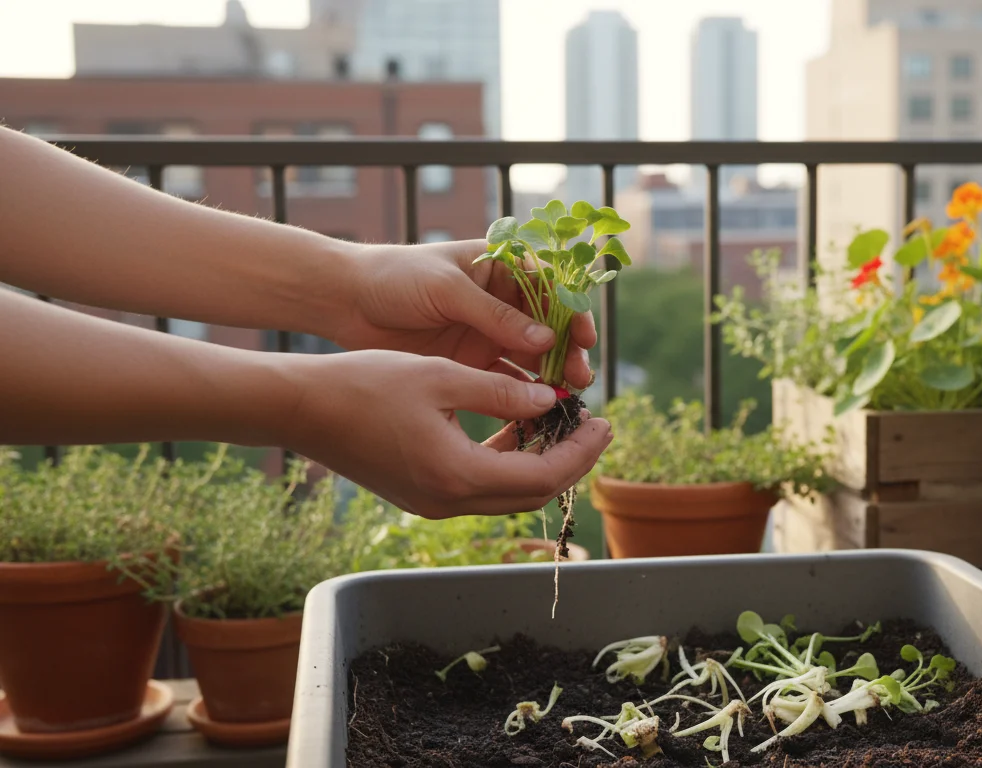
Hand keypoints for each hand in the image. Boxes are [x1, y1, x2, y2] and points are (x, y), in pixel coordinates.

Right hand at [280, 350, 611, 517]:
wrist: (300, 408)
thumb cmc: (365, 384)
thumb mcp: (442, 377)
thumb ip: (501, 392)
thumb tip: (550, 400)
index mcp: (458, 476)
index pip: (543, 476)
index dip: (581, 451)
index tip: (604, 421)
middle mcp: (449, 501)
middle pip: (531, 493)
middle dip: (570, 460)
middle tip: (595, 424)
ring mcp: (433, 503)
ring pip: (507, 493)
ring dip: (539, 460)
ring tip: (561, 420)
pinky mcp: (421, 493)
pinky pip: (480, 486)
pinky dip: (506, 461)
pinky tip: (516, 426)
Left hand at [332, 240, 596, 389]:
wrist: (345, 301)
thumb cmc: (395, 277)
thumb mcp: (447, 288)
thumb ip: (494, 315)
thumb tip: (547, 339)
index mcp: (502, 268)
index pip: (552, 288)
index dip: (574, 311)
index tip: (585, 337)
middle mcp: (502, 301)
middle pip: (550, 327)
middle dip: (569, 351)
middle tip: (580, 376)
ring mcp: (488, 334)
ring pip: (534, 357)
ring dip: (553, 375)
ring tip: (567, 396)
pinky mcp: (472, 363)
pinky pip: (508, 380)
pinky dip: (525, 394)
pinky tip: (538, 409)